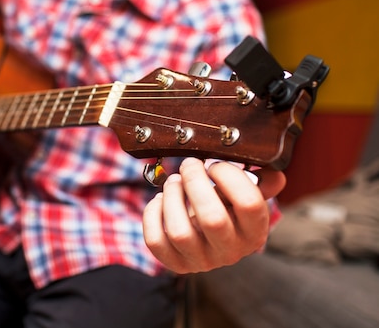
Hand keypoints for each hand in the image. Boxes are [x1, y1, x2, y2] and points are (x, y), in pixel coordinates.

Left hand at [142, 157, 285, 273]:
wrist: (209, 238)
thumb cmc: (228, 209)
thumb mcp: (247, 195)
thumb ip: (261, 182)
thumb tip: (273, 174)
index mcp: (255, 232)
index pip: (249, 203)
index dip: (230, 176)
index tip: (215, 164)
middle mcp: (230, 251)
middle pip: (212, 219)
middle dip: (195, 182)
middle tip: (189, 165)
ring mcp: (202, 261)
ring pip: (180, 232)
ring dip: (172, 196)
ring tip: (174, 181)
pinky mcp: (176, 263)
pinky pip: (156, 240)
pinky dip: (153, 214)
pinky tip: (161, 199)